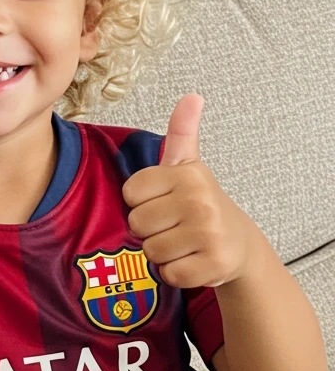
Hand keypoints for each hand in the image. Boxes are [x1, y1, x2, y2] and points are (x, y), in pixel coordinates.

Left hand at [122, 94, 257, 289]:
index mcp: (187, 174)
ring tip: (183, 242)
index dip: (141, 202)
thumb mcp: (188, 166)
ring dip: (162, 253)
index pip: (130, 193)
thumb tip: (192, 96)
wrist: (238, 243)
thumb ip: (182, 132)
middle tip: (174, 225)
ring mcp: (208, 234)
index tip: (163, 201)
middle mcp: (200, 201)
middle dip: (150, 230)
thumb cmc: (201, 204)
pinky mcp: (213, 264)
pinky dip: (175, 273)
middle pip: (137, 224)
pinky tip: (191, 260)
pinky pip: (169, 274)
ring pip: (151, 251)